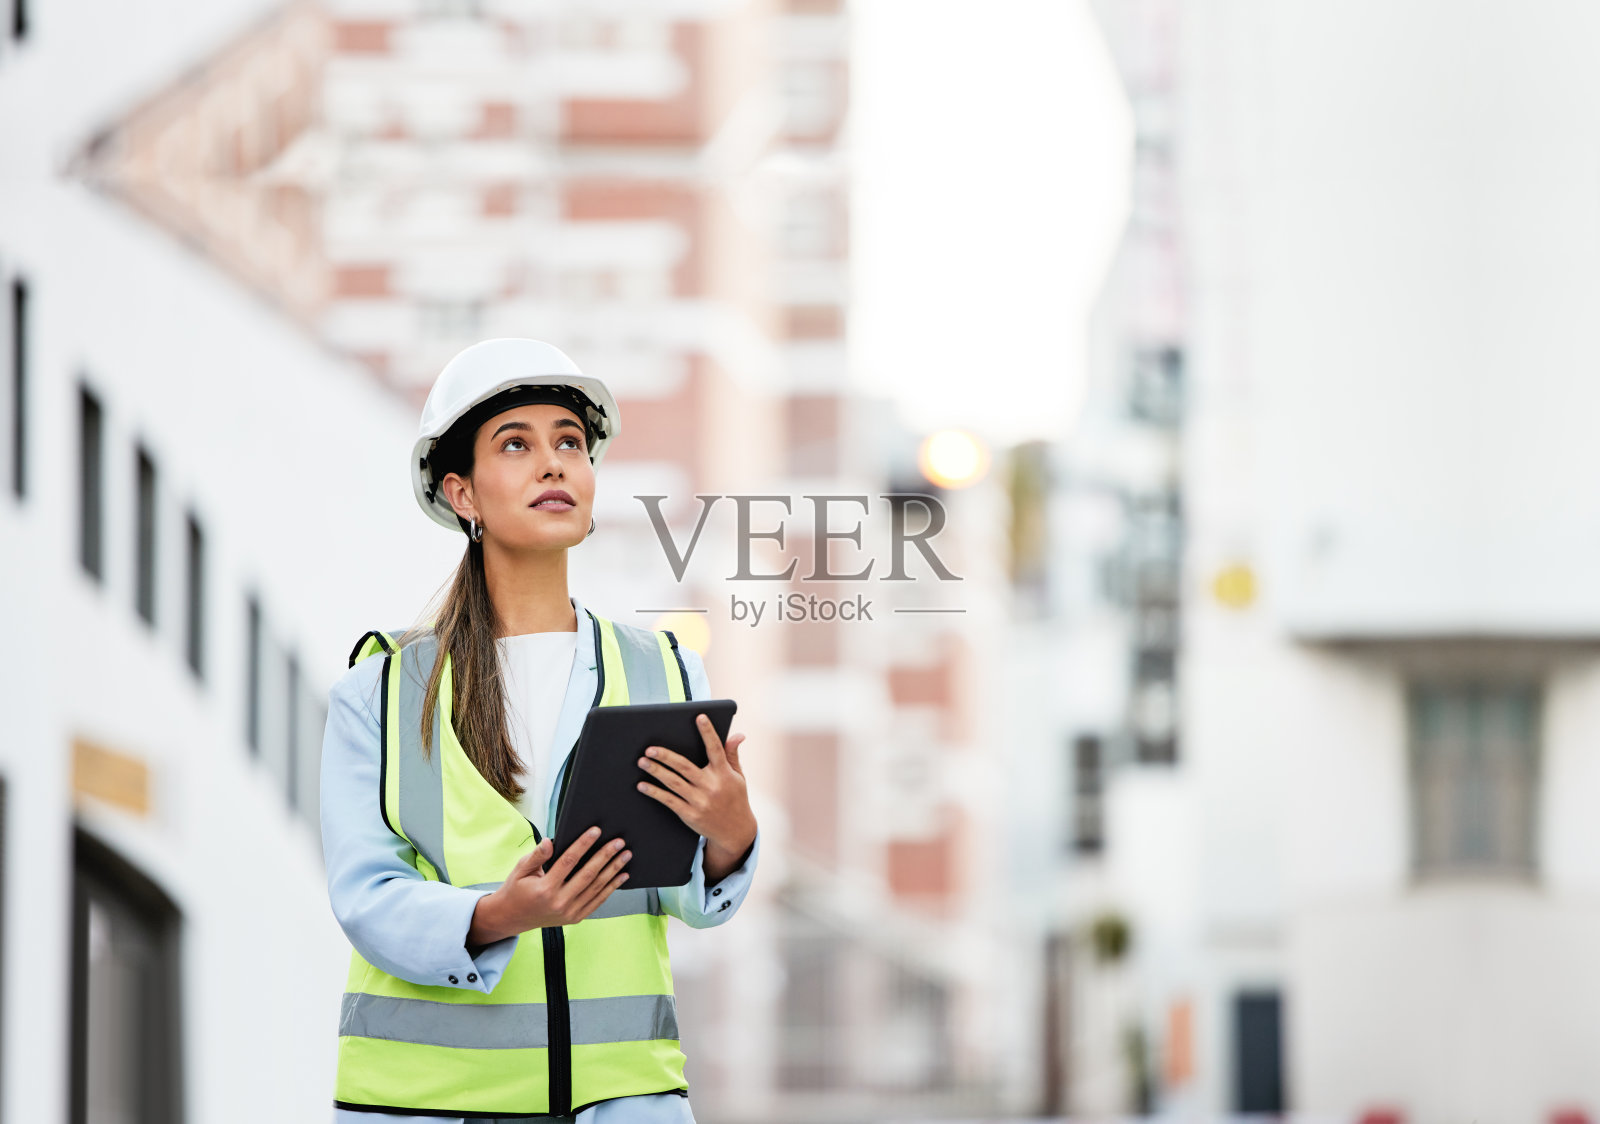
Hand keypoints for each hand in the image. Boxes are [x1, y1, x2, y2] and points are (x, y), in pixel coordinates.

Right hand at [467, 827, 630, 944]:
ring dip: (613, 870)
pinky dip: (611, 888)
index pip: (568, 861)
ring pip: (596, 888)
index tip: (596, 831)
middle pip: (588, 875)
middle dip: (605, 856)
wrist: (512, 918)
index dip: (583, 844)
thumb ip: (537, 855)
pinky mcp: (576, 918)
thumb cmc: (517, 889)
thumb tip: (550, 841)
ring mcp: (569, 913)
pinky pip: (597, 901)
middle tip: (619, 842)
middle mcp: (559, 903)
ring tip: (626, 855)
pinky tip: (622, 875)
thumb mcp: (520, 869)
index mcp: (544, 889)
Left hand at [636, 714, 757, 883]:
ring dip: (656, 771)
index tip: (699, 717)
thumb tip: (738, 735)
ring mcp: (699, 801)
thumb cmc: (736, 799)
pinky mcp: (690, 814)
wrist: (735, 832)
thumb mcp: (738, 777)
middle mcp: (711, 786)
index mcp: (724, 774)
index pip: (715, 749)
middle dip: (666, 756)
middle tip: (650, 748)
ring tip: (642, 762)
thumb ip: (732, 754)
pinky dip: (654, 792)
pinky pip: (669, 801)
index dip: (708, 733)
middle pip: (684, 767)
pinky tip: (642, 786)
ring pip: (673, 782)